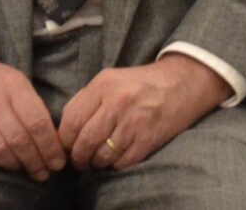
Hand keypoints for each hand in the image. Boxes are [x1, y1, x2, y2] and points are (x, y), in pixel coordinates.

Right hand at [0, 50, 65, 176]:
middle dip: (36, 162)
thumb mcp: (18, 82)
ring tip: (26, 170)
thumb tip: (54, 143)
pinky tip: (1, 164)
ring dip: (16, 166)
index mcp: (13, 85)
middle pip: (19, 139)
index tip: (58, 162)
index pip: (36, 121)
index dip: (50, 146)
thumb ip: (34, 108)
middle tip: (44, 173)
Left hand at [58, 57, 227, 169]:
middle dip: (78, 157)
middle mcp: (117, 101)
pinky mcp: (149, 138)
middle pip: (84, 141)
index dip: (65, 140)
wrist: (180, 84)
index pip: (71, 120)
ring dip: (97, 163)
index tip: (67, 147)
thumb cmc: (139, 85)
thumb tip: (65, 132)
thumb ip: (87, 101)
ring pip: (102, 156)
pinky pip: (122, 162)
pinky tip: (117, 157)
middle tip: (80, 160)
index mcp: (103, 85)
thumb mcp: (109, 81)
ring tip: (99, 159)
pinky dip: (116, 165)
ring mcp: (134, 121)